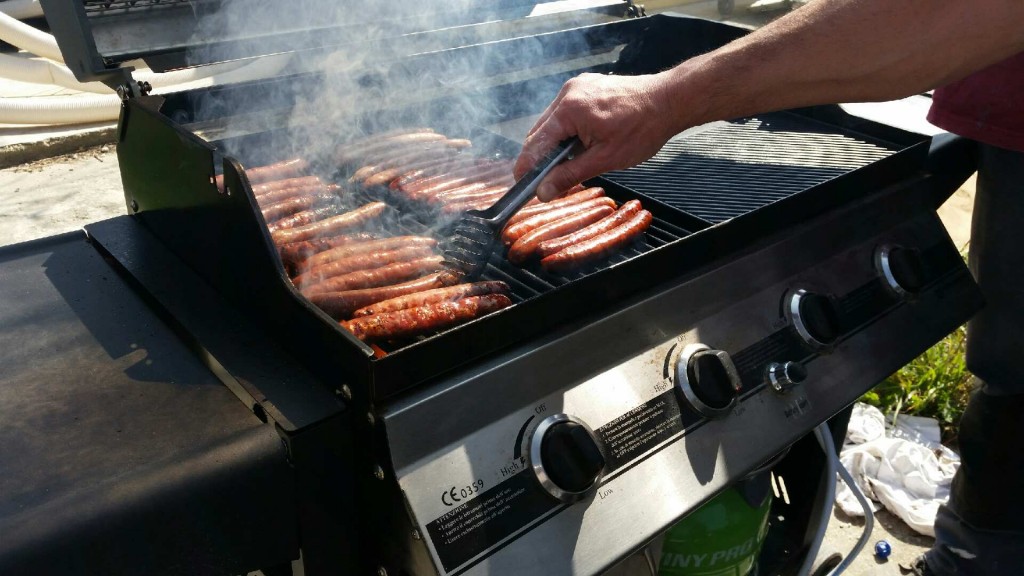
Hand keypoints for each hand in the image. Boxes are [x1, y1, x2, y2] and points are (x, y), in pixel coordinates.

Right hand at [514, 72, 678, 200]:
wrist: (669, 101)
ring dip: (555, 144)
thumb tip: (544, 191)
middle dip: (542, 157)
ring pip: (552, 122)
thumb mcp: (605, 159)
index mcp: (569, 109)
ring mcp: (577, 87)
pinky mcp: (586, 86)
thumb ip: (570, 175)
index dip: (527, 166)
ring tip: (569, 164)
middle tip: (546, 181)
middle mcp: (568, 93)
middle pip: (540, 131)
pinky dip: (567, 130)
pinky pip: (566, 112)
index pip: (536, 142)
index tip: (522, 184)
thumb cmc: (643, 127)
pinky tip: (579, 145)